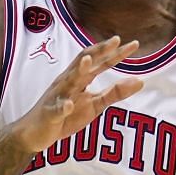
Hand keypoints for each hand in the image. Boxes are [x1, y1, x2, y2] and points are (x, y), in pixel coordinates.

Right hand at [14, 36, 142, 152]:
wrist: (35, 133)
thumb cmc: (66, 116)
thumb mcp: (95, 105)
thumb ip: (115, 93)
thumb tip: (141, 81)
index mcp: (79, 79)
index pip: (99, 62)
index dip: (115, 53)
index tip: (134, 44)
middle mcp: (67, 82)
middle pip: (83, 62)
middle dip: (99, 51)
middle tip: (116, 40)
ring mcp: (57, 96)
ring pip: (68, 81)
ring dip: (78, 70)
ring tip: (90, 61)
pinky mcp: (50, 114)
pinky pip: (56, 109)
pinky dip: (63, 107)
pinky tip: (70, 105)